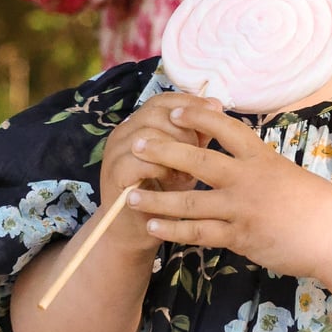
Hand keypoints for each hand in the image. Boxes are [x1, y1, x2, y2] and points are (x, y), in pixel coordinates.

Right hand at [100, 91, 222, 253]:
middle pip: (156, 113)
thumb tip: (216, 107)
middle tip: (201, 148)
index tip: (215, 109)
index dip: (189, 102)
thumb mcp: (188, 162)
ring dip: (175, 150)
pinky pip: (141, 161)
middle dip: (185, 128)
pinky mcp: (115, 174)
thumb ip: (197, 135)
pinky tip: (176, 181)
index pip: (163, 100)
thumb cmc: (166, 196)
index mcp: (140, 124)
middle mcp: (124, 133)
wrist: (138, 231)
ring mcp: (116, 152)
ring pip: (149, 135)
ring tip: (188, 171)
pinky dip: (163, 169)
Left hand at [124, 102, 331, 279]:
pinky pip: (198, 233)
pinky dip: (173, 230)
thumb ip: (259, 166)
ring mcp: (242, 209)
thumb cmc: (317, 205)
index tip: (174, 110)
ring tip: (129, 195)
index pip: (225, 129)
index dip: (197, 118)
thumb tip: (241, 157)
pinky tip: (152, 227)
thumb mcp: (288, 173)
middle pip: (198, 162)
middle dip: (163, 152)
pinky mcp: (240, 237)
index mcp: (261, 158)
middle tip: (138, 144)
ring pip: (189, 203)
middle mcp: (248, 180)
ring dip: (156, 199)